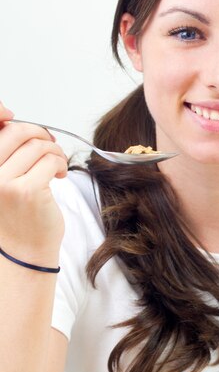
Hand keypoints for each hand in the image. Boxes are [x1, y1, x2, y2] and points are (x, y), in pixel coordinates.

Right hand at [0, 102, 67, 263]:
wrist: (23, 252)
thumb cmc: (15, 215)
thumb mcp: (1, 180)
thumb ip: (5, 154)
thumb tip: (13, 119)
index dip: (15, 122)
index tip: (34, 132)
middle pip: (17, 132)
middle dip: (40, 134)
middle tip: (51, 145)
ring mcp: (5, 182)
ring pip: (38, 146)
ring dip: (54, 151)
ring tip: (56, 165)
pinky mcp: (28, 191)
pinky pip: (50, 161)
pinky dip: (60, 163)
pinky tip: (59, 175)